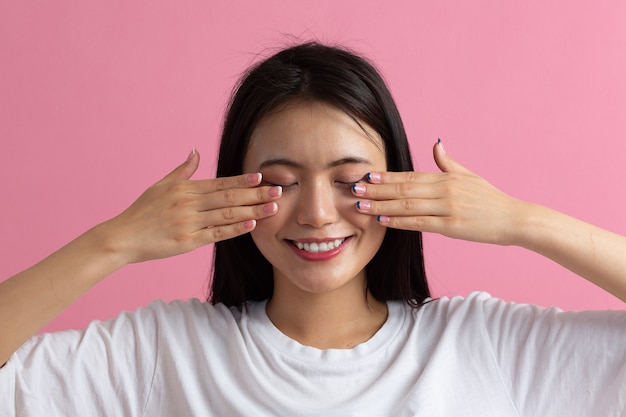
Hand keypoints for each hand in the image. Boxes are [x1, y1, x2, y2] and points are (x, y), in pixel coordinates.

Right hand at [104, 150, 281, 263]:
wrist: (123, 237)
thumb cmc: (142, 211)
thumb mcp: (160, 185)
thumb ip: (182, 170)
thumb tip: (195, 150)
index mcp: (185, 189)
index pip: (220, 183)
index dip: (242, 180)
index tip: (262, 176)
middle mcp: (189, 204)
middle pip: (229, 197)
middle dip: (256, 194)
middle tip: (278, 190)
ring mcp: (189, 223)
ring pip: (227, 215)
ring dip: (252, 211)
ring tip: (273, 208)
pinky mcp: (188, 242)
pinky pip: (216, 234)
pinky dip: (235, 230)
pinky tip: (252, 225)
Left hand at [353, 141, 526, 244]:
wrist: (514, 219)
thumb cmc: (490, 199)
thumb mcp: (469, 176)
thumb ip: (448, 162)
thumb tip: (436, 143)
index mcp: (446, 178)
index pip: (410, 176)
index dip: (387, 177)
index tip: (367, 176)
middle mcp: (445, 191)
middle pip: (404, 190)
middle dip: (377, 190)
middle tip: (354, 189)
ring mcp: (448, 209)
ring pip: (408, 206)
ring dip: (382, 207)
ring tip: (361, 206)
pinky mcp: (452, 227)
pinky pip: (421, 224)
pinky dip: (400, 222)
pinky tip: (384, 221)